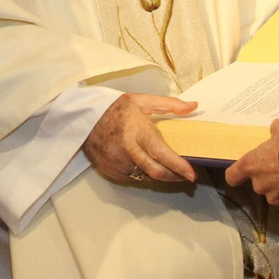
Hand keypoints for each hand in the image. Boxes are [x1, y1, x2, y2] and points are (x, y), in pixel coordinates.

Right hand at [82, 93, 197, 183]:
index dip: (178, 166)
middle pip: (156, 172)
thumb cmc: (116, 109)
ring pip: (145, 176)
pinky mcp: (111, 172)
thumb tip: (193, 106)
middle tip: (185, 175)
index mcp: (137, 131)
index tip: (192, 173)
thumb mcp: (142, 101)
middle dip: (174, 177)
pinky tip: (142, 161)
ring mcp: (118, 164)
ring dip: (158, 174)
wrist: (85, 119)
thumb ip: (169, 104)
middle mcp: (128, 150)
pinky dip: (141, 172)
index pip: (161, 153)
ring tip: (164, 164)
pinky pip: (133, 177)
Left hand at [225, 118, 278, 205]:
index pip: (232, 176)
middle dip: (269, 176)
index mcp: (251, 164)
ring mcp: (276, 197)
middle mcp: (260, 184)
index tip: (240, 174)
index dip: (236, 175)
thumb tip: (276, 129)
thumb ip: (276, 130)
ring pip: (276, 193)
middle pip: (259, 183)